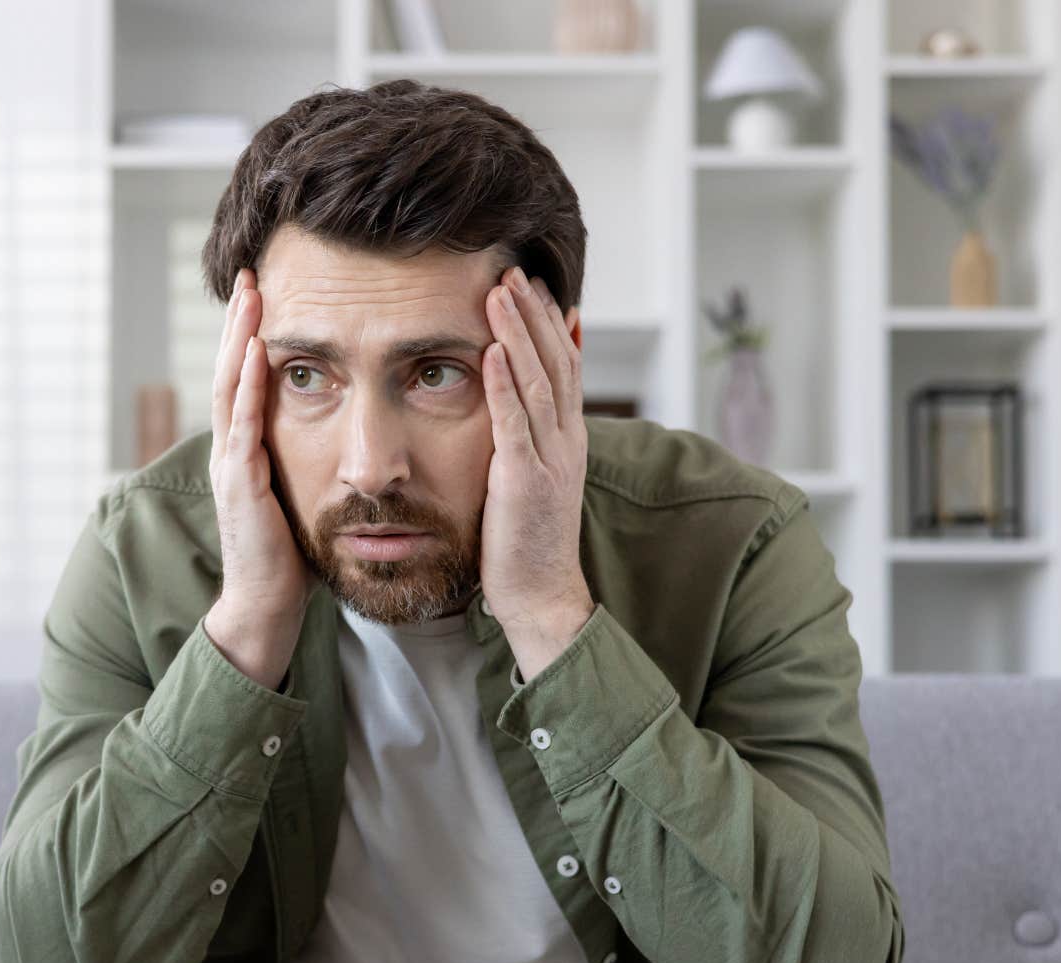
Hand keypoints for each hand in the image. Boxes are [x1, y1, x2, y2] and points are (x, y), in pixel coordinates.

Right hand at [206, 269, 318, 679]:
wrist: (267, 607)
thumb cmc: (290, 557)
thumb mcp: (302, 494)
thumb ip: (307, 460)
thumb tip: (340, 432)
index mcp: (246, 451)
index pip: (246, 380)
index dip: (251, 335)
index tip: (265, 293)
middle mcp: (231, 451)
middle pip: (230, 371)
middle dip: (239, 323)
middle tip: (250, 275)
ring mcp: (230, 466)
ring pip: (230, 389)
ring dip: (238, 340)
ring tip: (249, 297)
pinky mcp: (240, 486)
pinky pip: (242, 426)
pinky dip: (247, 387)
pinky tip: (257, 354)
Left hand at [479, 265, 595, 671]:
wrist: (540, 594)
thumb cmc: (525, 540)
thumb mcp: (530, 476)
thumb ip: (527, 436)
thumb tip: (514, 402)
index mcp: (568, 438)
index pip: (565, 365)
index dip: (549, 322)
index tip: (532, 283)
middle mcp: (566, 441)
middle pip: (556, 360)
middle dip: (534, 312)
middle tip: (512, 269)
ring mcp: (550, 459)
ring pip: (539, 380)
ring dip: (519, 332)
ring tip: (501, 291)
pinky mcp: (525, 480)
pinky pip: (516, 423)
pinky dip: (505, 383)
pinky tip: (492, 351)